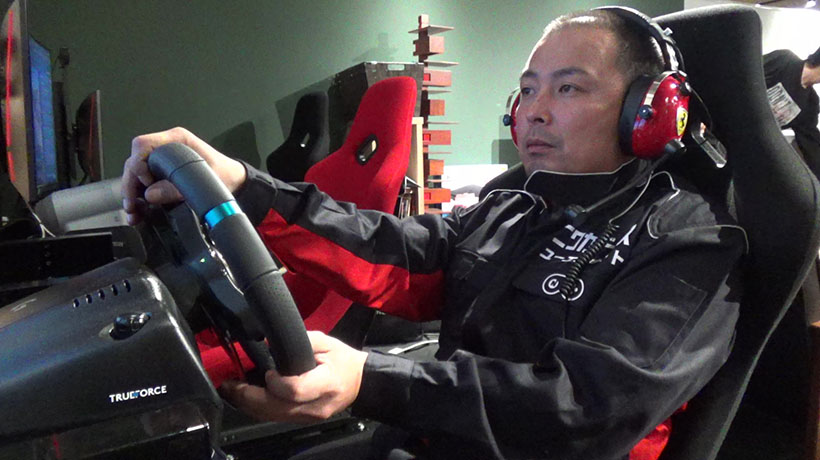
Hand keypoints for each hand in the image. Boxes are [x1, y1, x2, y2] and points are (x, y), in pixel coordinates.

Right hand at [122, 127, 246, 224]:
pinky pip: (144, 183)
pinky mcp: (163, 173)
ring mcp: (163, 160)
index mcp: (176, 140)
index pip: (143, 145)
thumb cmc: (224, 174)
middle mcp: (166, 147)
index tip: (147, 183)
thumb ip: (177, 188)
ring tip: (133, 213)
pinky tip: (137, 212)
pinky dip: (139, 197)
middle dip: (130, 184)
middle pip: (135, 161)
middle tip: (131, 204)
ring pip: (136, 174)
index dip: (139, 164)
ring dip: (131, 193)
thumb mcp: (204, 181)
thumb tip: (151, 195)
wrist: (234, 181)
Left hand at [219, 331, 367, 423]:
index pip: (294, 390)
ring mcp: (308, 417)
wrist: (361, 383)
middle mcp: (316, 406)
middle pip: (275, 408)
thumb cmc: (344, 361)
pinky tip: (246, 397)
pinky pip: (274, 417)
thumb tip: (270, 343)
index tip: (267, 370)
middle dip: (248, 395)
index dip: (275, 382)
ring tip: (231, 389)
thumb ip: (301, 341)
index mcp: (326, 384)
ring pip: (271, 416)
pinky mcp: (301, 420)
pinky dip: (257, 408)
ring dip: (247, 404)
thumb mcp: (328, 342)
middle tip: (230, 383)